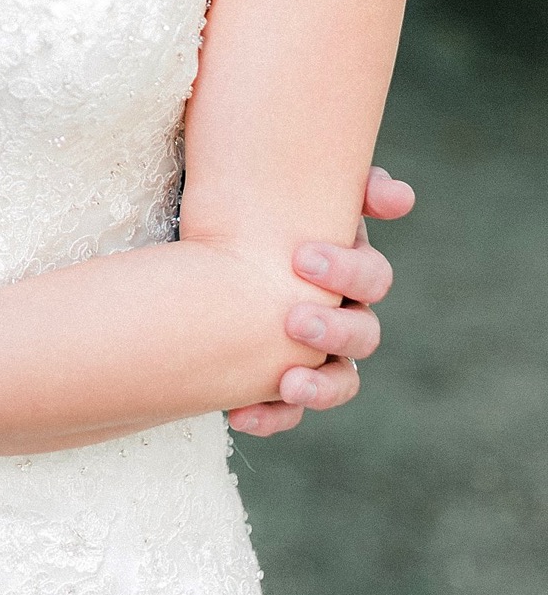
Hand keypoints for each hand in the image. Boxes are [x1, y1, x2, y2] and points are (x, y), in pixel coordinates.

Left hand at [229, 163, 414, 436]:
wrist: (196, 242)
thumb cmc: (245, 206)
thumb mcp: (279, 184)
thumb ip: (335, 178)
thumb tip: (397, 196)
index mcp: (345, 267)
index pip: (372, 277)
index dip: (348, 272)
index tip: (301, 258)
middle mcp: (341, 312)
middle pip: (365, 334)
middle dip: (334, 329)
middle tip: (293, 320)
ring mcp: (314, 351)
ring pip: (341, 380)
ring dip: (320, 386)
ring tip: (287, 383)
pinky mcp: (280, 380)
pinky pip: (290, 412)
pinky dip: (272, 416)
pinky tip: (240, 415)